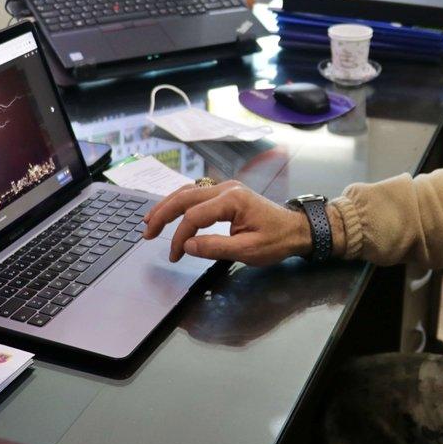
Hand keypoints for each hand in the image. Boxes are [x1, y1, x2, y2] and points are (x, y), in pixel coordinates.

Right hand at [142, 180, 311, 264]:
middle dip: (162, 214)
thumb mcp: (248, 250)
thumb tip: (186, 246)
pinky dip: (179, 203)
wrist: (297, 229)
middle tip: (145, 232)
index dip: (179, 236)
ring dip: (167, 205)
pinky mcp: (226, 193)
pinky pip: (196, 194)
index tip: (174, 256)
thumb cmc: (277, 240)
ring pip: (187, 192)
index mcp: (232, 200)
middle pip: (184, 197)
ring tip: (149, 220)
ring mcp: (226, 188)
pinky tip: (169, 211)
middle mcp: (226, 188)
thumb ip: (215, 247)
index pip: (194, 217)